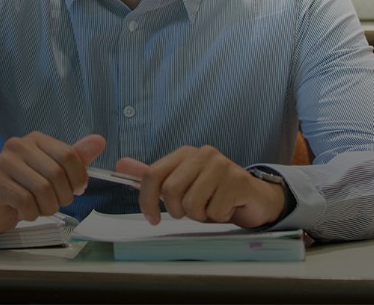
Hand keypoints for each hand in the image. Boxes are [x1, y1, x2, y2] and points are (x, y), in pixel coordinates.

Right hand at [0, 133, 104, 233]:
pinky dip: (32, 213)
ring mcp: (4, 163)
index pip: (68, 154)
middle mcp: (18, 145)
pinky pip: (25, 202)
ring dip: (48, 207)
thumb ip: (77, 157)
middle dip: (63, 196)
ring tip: (42, 208)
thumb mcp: (55, 170)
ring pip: (42, 189)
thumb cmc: (28, 186)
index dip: (78, 177)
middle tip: (58, 202)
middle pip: (56, 173)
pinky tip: (27, 211)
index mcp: (37, 139)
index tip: (77, 189)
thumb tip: (100, 141)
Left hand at [117, 145, 286, 227]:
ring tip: (211, 207)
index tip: (153, 219)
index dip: (147, 201)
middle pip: (171, 192)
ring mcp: (222, 165)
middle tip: (192, 211)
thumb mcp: (180, 184)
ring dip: (200, 215)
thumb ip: (152, 176)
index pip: (152, 174)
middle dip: (179, 211)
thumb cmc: (212, 192)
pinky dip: (218, 217)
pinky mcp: (238, 180)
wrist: (252, 197)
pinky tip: (227, 207)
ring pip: (192, 204)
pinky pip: (214, 211)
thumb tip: (121, 165)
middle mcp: (203, 153)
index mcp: (184, 153)